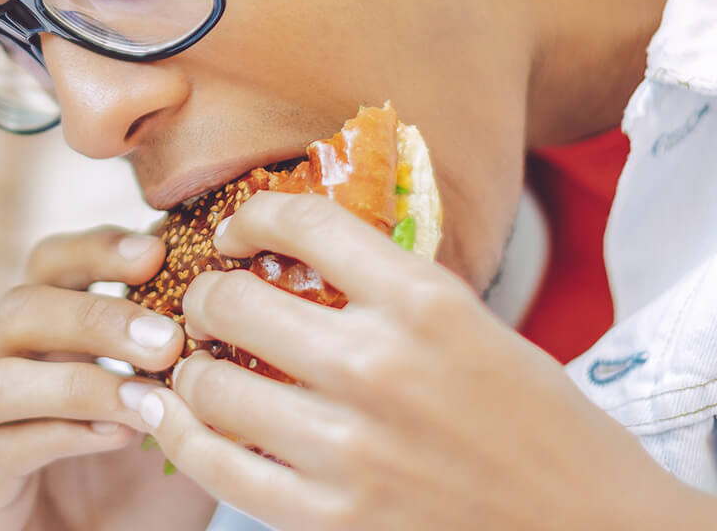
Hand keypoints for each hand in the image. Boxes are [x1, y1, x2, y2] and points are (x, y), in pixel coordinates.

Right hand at [0, 226, 216, 530]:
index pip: (48, 264)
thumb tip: (236, 290)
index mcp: (38, 335)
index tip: (158, 252)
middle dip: (96, 317)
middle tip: (167, 340)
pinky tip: (116, 436)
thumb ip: (187, 359)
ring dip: (80, 382)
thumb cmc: (140, 485)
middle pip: (17, 309)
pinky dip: (61, 436)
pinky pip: (2, 449)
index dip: (96, 249)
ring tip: (148, 398)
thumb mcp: (175, 413)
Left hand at [143, 192, 716, 530]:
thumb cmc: (545, 427)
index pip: (301, 222)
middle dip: (205, 294)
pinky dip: (182, 435)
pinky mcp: (334, 519)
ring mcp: (351, 448)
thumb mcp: (480, 327)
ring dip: (189, 366)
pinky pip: (219, 468)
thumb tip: (305, 253)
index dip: (249, 217)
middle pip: (232, 299)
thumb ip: (393, 292)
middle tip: (208, 303)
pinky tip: (171, 415)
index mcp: (424, 301)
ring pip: (211, 383)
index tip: (238, 233)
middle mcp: (378, 365)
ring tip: (196, 362)